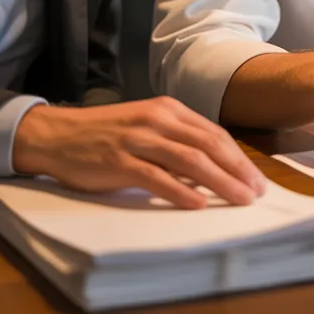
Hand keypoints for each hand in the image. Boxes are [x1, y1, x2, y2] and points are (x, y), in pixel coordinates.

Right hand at [11, 97, 267, 208]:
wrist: (57, 135)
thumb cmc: (104, 135)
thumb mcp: (145, 127)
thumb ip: (175, 142)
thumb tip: (211, 170)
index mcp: (167, 110)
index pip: (213, 133)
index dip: (238, 156)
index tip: (255, 177)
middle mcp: (157, 119)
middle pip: (208, 145)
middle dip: (237, 169)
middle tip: (256, 192)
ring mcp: (138, 139)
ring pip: (190, 160)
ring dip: (220, 181)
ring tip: (239, 199)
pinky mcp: (120, 160)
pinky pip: (156, 176)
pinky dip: (180, 191)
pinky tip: (198, 203)